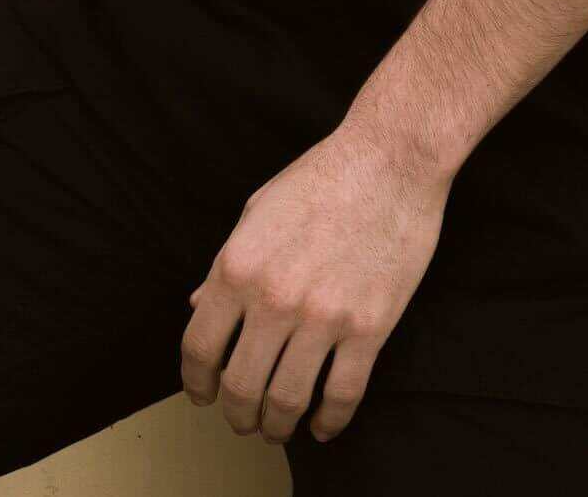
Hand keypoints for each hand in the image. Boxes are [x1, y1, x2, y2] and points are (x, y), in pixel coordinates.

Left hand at [179, 120, 450, 446]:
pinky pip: (342, 395)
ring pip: (287, 400)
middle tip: (243, 419)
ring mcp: (323, 316)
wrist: (390, 159)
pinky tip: (323, 426)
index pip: (199, 347)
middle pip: (240, 386)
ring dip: (277, 426)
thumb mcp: (257, 211)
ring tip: (278, 427)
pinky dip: (329, 422)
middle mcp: (274, 297)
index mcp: (238, 266)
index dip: (196, 383)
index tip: (203, 395)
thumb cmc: (322, 177)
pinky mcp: (369, 327)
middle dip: (237, 414)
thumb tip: (197, 306)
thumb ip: (225, 265)